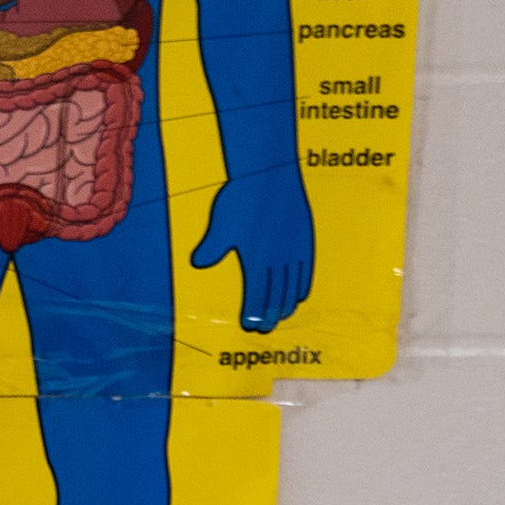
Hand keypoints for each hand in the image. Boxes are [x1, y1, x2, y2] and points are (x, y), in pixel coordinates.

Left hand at [191, 172, 315, 331]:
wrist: (269, 175)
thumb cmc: (240, 199)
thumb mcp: (221, 225)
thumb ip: (212, 247)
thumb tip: (198, 263)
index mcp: (256, 258)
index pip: (256, 293)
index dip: (253, 312)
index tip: (250, 326)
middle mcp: (278, 258)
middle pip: (276, 293)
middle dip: (270, 314)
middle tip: (265, 329)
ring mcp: (294, 249)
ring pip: (292, 284)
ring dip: (287, 303)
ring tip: (283, 316)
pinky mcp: (304, 238)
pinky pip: (306, 268)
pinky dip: (303, 284)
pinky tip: (301, 294)